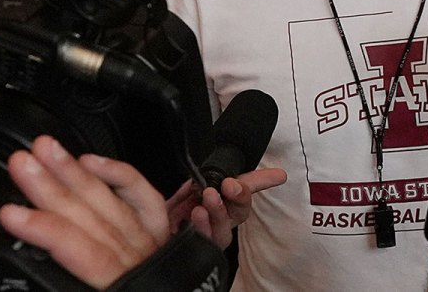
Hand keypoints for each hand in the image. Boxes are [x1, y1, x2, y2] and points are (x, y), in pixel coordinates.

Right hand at [0, 136, 170, 288]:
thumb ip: (66, 289)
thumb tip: (26, 282)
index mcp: (126, 288)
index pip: (82, 253)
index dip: (45, 231)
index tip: (11, 214)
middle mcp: (140, 263)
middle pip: (91, 218)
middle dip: (52, 188)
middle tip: (21, 163)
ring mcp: (151, 246)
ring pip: (110, 202)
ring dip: (73, 173)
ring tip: (44, 149)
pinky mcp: (160, 235)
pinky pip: (144, 198)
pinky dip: (118, 176)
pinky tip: (90, 161)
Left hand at [166, 168, 287, 248]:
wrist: (149, 241)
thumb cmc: (167, 219)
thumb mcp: (181, 194)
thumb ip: (195, 184)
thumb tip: (206, 174)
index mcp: (221, 206)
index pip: (244, 193)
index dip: (262, 182)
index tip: (277, 175)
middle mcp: (220, 224)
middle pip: (240, 212)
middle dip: (240, 196)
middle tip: (230, 185)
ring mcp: (211, 240)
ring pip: (224, 230)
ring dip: (219, 211)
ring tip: (209, 197)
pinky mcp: (199, 254)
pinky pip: (205, 243)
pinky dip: (202, 227)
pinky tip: (197, 214)